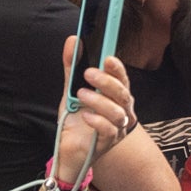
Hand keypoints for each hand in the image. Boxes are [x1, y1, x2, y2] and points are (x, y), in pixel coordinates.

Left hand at [51, 45, 136, 183]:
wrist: (67, 150)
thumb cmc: (75, 120)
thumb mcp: (71, 91)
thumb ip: (72, 68)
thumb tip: (73, 40)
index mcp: (115, 97)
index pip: (122, 79)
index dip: (117, 68)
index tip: (107, 57)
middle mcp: (120, 111)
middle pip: (123, 94)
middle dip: (107, 81)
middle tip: (88, 73)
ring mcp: (116, 128)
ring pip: (118, 113)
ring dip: (99, 101)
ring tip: (81, 95)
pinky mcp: (107, 143)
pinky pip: (109, 131)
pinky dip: (98, 122)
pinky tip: (86, 117)